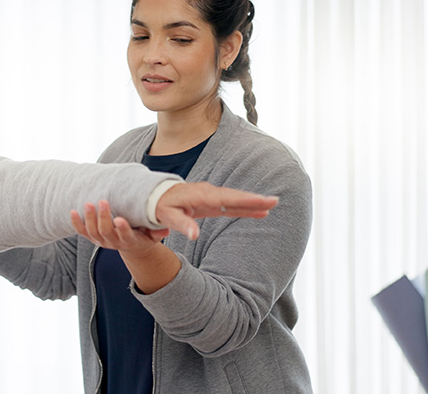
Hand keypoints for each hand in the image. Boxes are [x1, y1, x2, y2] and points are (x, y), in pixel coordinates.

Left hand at [71, 200, 169, 253]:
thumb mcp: (153, 235)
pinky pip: (82, 231)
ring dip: (89, 218)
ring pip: (92, 232)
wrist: (132, 245)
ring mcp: (101, 240)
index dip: (122, 229)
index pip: (125, 236)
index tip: (120, 219)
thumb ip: (158, 232)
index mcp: (129, 241)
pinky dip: (76, 223)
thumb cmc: (144, 234)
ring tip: (88, 203)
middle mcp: (113, 242)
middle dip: (103, 217)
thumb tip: (165, 228)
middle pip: (105, 232)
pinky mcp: (92, 237)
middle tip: (102, 201)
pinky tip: (72, 211)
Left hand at [154, 182, 277, 239]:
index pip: (224, 198)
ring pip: (234, 200)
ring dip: (252, 202)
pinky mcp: (210, 202)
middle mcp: (206, 193)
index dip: (244, 200)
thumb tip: (194, 235)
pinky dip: (243, 207)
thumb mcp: (166, 216)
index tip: (261, 202)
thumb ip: (180, 224)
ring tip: (271, 205)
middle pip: (233, 196)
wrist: (153, 196)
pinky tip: (258, 211)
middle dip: (254, 199)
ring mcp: (209, 197)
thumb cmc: (158, 206)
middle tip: (275, 201)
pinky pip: (230, 204)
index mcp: (198, 196)